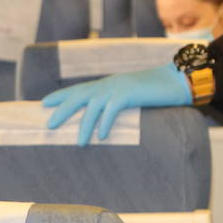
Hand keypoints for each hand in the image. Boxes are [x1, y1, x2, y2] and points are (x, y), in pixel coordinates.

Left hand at [43, 62, 190, 145]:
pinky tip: (103, 136)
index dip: (61, 95)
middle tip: (49, 125)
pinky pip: (112, 109)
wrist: (177, 79)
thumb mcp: (134, 95)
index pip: (79, 89)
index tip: (44, 103)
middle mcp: (110, 84)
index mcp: (109, 83)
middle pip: (79, 96)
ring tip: (79, 143)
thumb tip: (108, 118)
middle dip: (62, 109)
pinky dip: (106, 123)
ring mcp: (119, 87)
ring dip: (84, 126)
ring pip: (93, 106)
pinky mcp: (129, 93)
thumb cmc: (158, 90)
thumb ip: (120, 102)